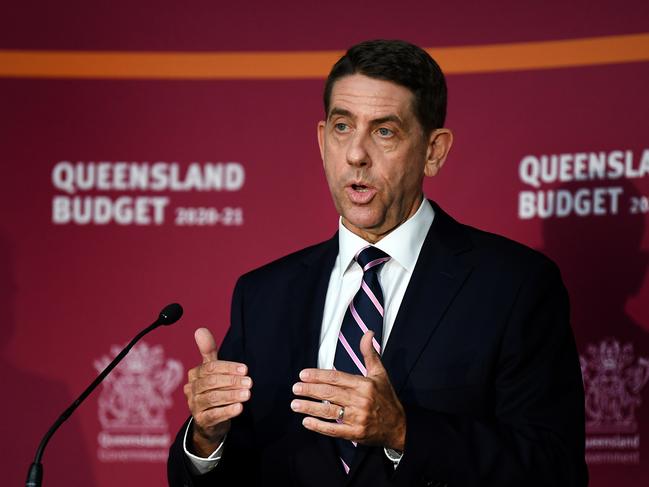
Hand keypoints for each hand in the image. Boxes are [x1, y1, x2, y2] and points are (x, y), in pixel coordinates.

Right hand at [184, 327, 251, 455]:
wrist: (209, 421)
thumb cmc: (213, 389)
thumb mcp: (211, 370)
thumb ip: (208, 350)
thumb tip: (200, 329)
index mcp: (194, 375)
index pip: (210, 368)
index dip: (228, 367)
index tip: (245, 369)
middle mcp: (191, 390)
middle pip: (211, 382)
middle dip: (232, 381)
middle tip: (249, 382)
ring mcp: (194, 406)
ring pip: (213, 398)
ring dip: (232, 395)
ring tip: (248, 394)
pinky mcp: (201, 421)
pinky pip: (214, 415)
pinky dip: (227, 411)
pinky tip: (239, 408)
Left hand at [291, 331, 405, 450]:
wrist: (399, 426)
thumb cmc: (387, 398)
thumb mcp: (380, 373)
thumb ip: (369, 353)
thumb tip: (368, 333)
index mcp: (364, 384)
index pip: (336, 377)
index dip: (318, 375)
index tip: (303, 374)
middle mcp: (360, 400)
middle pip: (329, 393)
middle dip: (310, 390)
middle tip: (295, 388)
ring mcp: (358, 418)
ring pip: (329, 412)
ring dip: (310, 408)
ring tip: (295, 404)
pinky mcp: (356, 433)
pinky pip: (334, 430)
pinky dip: (319, 426)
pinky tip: (306, 422)